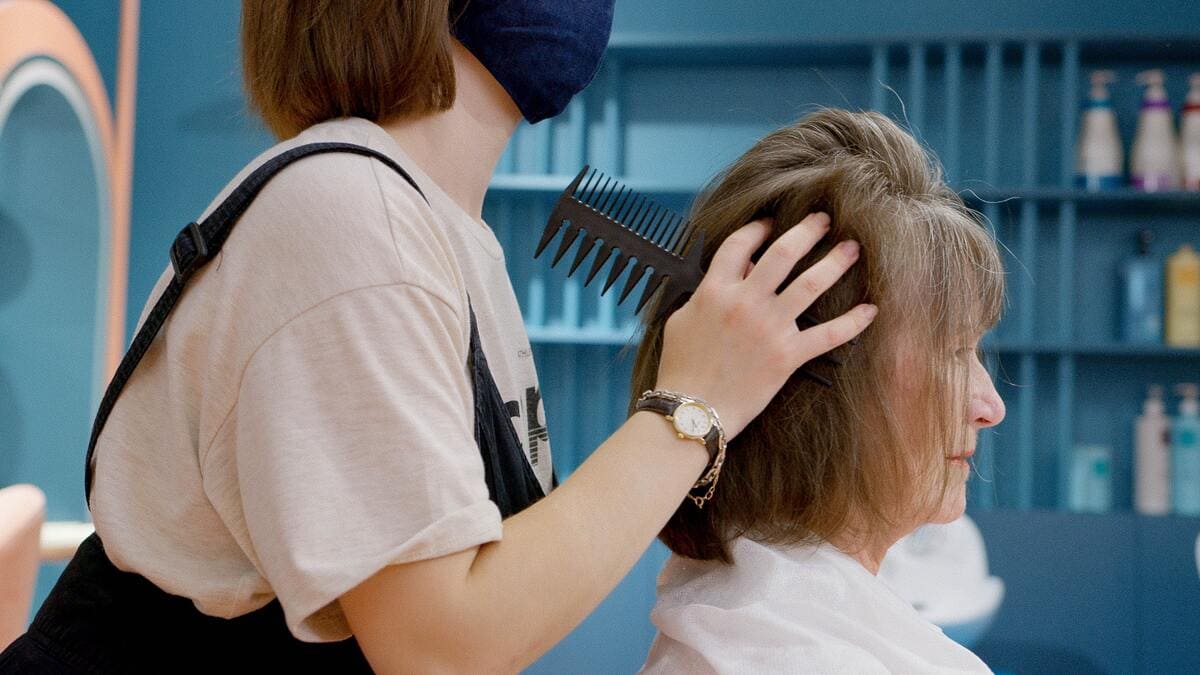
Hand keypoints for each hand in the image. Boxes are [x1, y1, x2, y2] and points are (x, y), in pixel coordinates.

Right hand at [653, 212, 875, 438]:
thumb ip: (707, 291)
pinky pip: (828, 334)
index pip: (739, 245)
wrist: (691, 409)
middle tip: (824, 219)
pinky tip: (871, 309)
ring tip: (853, 247)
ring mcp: (769, 328)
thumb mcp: (682, 319)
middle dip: (807, 230)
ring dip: (836, 261)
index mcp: (715, 291)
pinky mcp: (787, 356)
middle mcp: (745, 302)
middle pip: (783, 253)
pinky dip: (853, 321)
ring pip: (811, 284)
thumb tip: (737, 272)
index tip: (770, 222)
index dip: (757, 228)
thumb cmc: (681, 367)